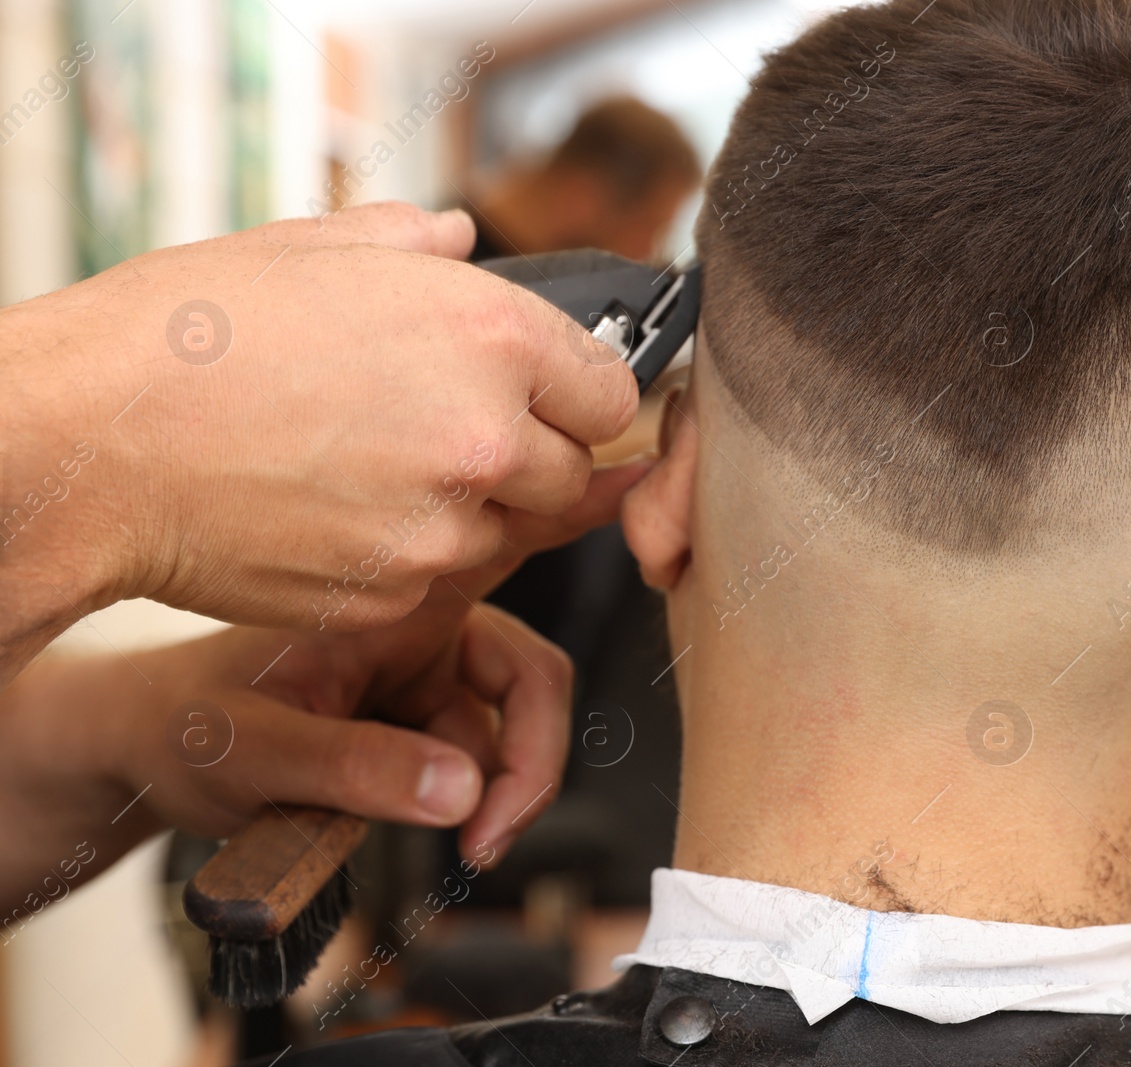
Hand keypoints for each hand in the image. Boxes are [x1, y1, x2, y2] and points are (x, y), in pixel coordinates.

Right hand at [0, 202, 637, 683]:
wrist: (92, 443)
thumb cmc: (188, 337)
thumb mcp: (312, 249)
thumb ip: (413, 243)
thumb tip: (460, 238)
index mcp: (492, 338)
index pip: (611, 391)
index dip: (577, 394)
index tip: (548, 398)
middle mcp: (487, 438)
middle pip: (570, 471)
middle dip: (527, 456)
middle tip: (444, 433)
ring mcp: (444, 528)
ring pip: (509, 533)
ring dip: (472, 510)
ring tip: (377, 469)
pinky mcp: (395, 597)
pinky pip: (440, 581)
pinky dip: (410, 556)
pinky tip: (340, 514)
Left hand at [0, 563, 592, 913]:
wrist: (141, 753)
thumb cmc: (180, 717)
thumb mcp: (250, 746)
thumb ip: (354, 767)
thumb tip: (458, 790)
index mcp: (390, 591)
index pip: (504, 541)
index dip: (582, 517)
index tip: (648, 496)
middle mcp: (422, 624)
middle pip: (530, 676)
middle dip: (529, 756)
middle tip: (492, 824)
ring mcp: (426, 674)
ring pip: (510, 730)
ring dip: (498, 790)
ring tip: (455, 839)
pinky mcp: (421, 721)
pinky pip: (482, 763)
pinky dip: (472, 803)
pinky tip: (435, 827)